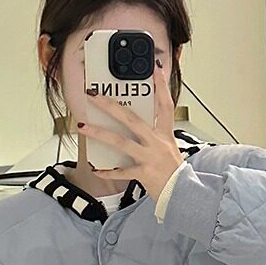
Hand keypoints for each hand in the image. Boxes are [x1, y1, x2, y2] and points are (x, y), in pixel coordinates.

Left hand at [77, 62, 181, 199]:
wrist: (182, 195)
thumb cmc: (174, 174)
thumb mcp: (170, 150)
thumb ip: (155, 137)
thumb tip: (136, 128)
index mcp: (165, 135)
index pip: (165, 105)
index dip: (161, 86)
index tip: (155, 69)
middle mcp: (157, 143)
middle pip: (131, 119)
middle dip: (110, 105)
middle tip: (93, 95)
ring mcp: (150, 157)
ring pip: (120, 142)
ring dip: (99, 133)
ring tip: (83, 127)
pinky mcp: (144, 173)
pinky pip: (121, 171)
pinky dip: (107, 171)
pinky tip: (95, 169)